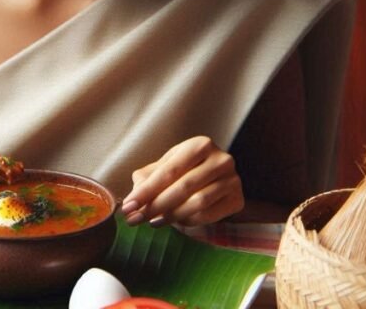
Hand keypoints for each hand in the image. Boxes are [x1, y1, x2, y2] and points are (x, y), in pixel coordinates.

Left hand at [120, 136, 243, 226]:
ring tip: (153, 221)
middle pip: (183, 187)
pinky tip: (175, 221)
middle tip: (136, 219)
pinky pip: (208, 215)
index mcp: (200, 144)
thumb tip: (130, 202)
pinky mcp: (237, 199)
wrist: (215, 178)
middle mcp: (221, 159)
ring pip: (197, 203)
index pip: (169, 171)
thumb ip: (146, 180)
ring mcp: (233, 180)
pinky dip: (187, 221)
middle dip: (155, 206)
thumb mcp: (164, 167)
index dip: (146, 190)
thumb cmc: (184, 170)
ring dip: (170, 216)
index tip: (128, 206)